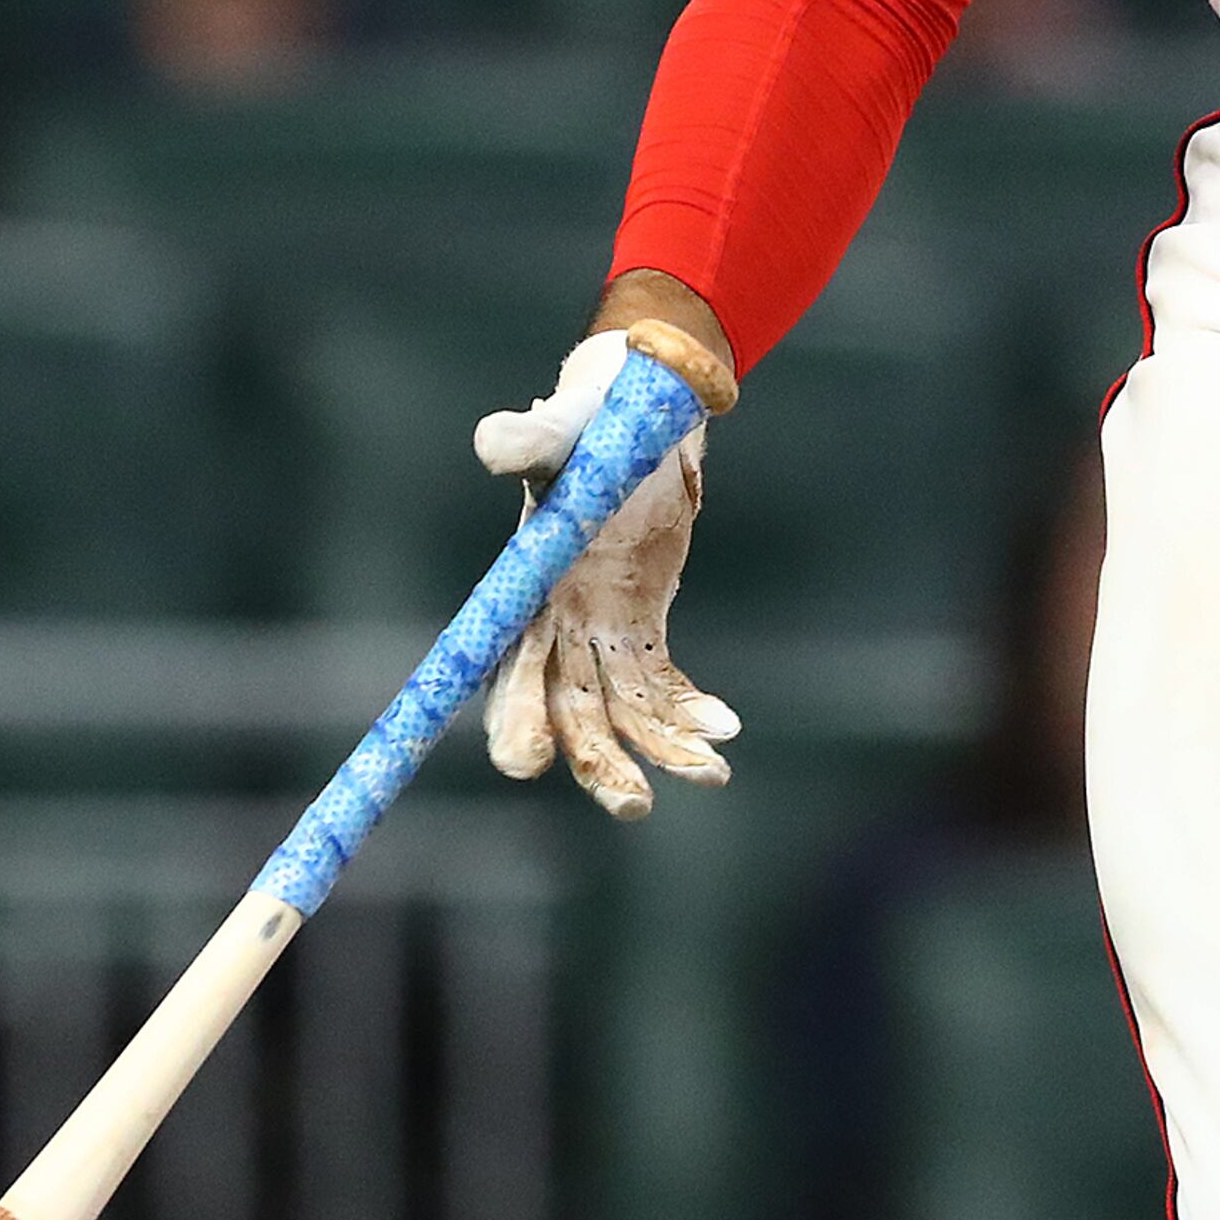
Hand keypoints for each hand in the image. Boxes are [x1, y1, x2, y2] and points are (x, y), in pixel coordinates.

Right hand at [475, 320, 740, 818]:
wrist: (637, 413)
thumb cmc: (587, 419)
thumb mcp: (562, 426)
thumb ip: (528, 439)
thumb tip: (493, 442)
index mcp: (526, 588)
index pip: (508, 665)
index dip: (514, 713)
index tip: (526, 763)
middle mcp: (557, 622)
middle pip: (569, 710)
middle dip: (595, 762)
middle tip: (634, 805)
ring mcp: (601, 630)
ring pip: (622, 714)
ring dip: (659, 752)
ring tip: (712, 774)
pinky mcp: (642, 627)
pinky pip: (662, 687)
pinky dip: (690, 714)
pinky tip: (725, 732)